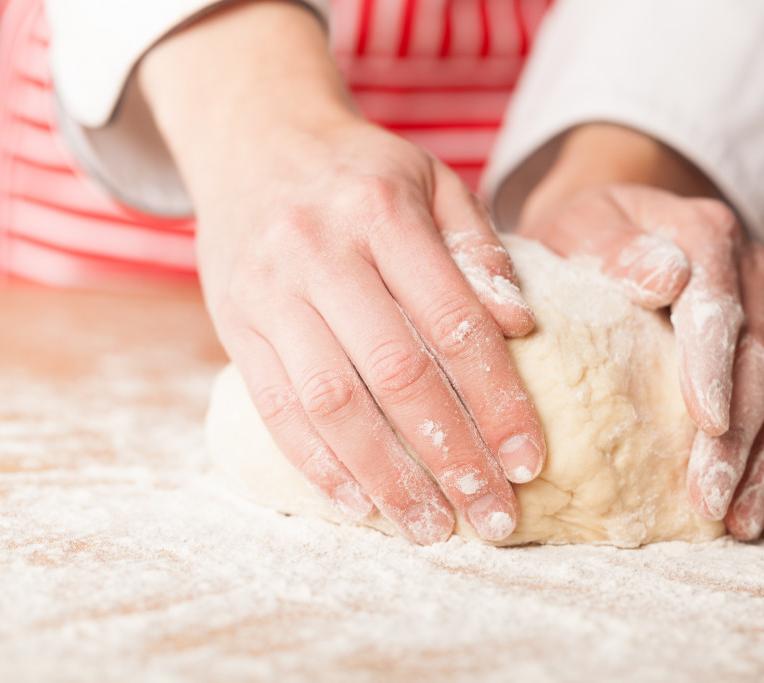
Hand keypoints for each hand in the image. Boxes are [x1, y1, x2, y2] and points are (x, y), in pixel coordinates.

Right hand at [139, 2, 544, 543]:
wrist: (253, 142)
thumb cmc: (360, 171)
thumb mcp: (431, 180)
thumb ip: (478, 248)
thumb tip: (521, 328)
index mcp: (382, 211)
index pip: (454, 321)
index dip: (497, 398)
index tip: (529, 460)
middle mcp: (319, 252)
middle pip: (396, 373)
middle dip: (451, 457)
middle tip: (493, 517)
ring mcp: (267, 292)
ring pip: (332, 403)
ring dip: (386, 477)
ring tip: (430, 528)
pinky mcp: (234, 325)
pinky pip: (275, 408)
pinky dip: (317, 464)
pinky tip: (358, 504)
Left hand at [518, 127, 763, 539]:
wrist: (621, 225)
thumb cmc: (587, 235)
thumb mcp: (585, 224)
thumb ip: (616, 247)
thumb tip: (665, 276)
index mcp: (708, 237)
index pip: (717, 308)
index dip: (714, 367)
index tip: (706, 421)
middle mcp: (754, 276)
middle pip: (759, 361)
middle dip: (737, 435)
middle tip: (709, 496)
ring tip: (738, 521)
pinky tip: (757, 508)